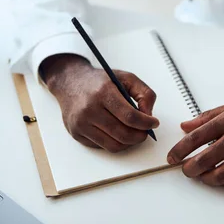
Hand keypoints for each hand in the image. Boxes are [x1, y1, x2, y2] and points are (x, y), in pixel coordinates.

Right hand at [41, 54, 158, 151]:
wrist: (70, 82)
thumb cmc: (100, 80)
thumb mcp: (126, 77)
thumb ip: (143, 93)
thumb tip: (149, 115)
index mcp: (103, 92)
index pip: (129, 116)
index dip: (145, 123)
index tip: (154, 123)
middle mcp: (90, 109)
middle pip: (122, 134)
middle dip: (139, 136)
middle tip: (145, 132)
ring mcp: (81, 123)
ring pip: (113, 145)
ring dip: (129, 143)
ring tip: (134, 133)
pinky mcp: (76, 133)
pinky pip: (102, 146)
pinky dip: (114, 143)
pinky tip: (117, 132)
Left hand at [167, 95, 223, 191]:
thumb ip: (208, 116)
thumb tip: (186, 126)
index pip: (196, 138)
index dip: (180, 150)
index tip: (172, 157)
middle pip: (205, 159)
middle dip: (190, 168)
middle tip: (185, 170)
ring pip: (221, 175)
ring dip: (206, 179)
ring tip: (202, 176)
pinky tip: (221, 180)